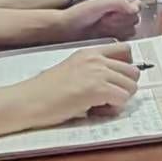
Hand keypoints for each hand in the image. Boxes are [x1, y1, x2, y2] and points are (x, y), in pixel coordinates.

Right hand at [17, 44, 140, 124]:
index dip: (126, 69)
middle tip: (107, 99)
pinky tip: (95, 111)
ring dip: (120, 100)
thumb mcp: (73, 71)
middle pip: (133, 71)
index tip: (118, 82)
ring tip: (100, 106)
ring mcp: (97, 72)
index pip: (125, 50)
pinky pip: (122, 99)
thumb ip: (94, 72)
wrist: (28, 100)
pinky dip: (113, 109)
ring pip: (131, 87)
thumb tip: (116, 84)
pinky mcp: (97, 89)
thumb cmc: (46, 92)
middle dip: (125, 88)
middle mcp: (96, 59)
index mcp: (89, 52)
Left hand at [63, 0, 140, 39]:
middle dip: (121, 20)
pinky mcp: (114, 34)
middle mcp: (119, 10)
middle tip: (106, 18)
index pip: (136, 4)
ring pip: (131, 28)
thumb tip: (134, 8)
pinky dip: (116, 36)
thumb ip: (119, 3)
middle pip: (135, 18)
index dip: (129, 10)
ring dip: (117, 28)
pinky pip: (125, 38)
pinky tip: (104, 33)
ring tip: (103, 25)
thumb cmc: (80, 13)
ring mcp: (117, 23)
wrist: (68, 28)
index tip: (116, 12)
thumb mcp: (99, 3)